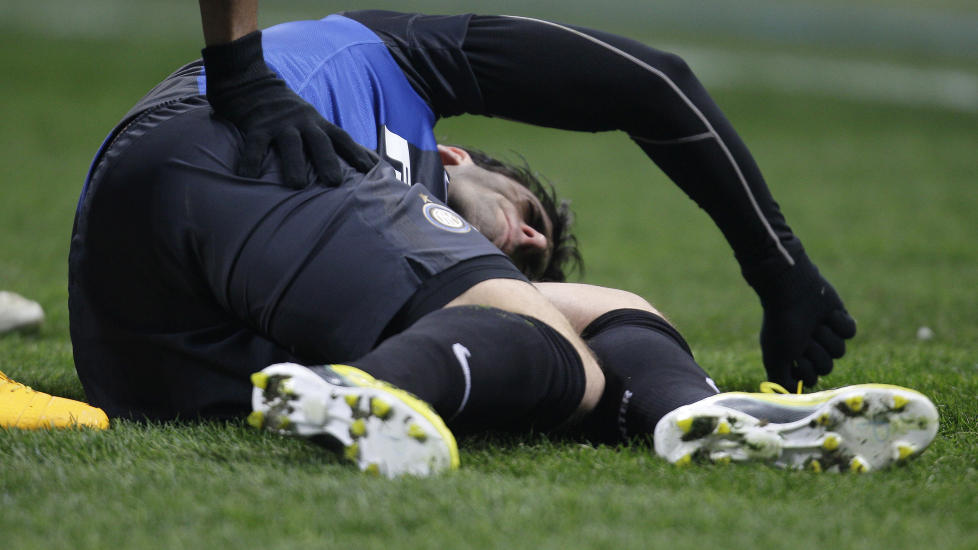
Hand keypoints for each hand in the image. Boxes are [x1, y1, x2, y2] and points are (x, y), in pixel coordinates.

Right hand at [202, 31, 374, 187]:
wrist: (252, 80)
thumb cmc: (289, 112)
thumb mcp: (314, 121)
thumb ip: (336, 141)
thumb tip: (372, 162)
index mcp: (318, 123)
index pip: (342, 138)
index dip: (357, 153)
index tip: (373, 170)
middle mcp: (303, 122)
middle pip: (320, 141)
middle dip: (329, 161)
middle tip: (335, 183)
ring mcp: (279, 123)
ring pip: (290, 143)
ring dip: (294, 164)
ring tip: (297, 186)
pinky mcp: (256, 125)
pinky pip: (254, 144)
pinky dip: (251, 160)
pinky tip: (247, 178)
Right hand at [748, 252, 856, 387]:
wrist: (791, 291)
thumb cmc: (781, 326)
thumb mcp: (775, 357)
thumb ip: (781, 380)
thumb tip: (792, 396)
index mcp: (795, 358)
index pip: (810, 379)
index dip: (806, 371)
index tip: (795, 356)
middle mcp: (811, 348)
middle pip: (826, 367)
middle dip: (817, 353)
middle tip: (805, 338)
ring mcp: (827, 335)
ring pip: (839, 351)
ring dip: (826, 337)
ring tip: (815, 324)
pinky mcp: (841, 321)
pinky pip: (849, 332)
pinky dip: (839, 323)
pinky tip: (827, 314)